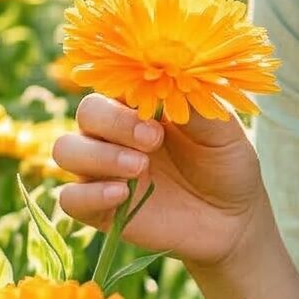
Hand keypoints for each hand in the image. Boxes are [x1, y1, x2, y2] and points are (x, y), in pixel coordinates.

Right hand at [52, 92, 271, 270]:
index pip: (113, 83)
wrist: (232, 220)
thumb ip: (197, 106)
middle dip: (114, 124)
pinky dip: (88, 194)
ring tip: (139, 167)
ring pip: (66, 150)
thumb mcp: (224, 131)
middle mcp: (115, 134)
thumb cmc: (227, 164)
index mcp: (141, 106)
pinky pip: (69, 198)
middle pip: (87, 114)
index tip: (159, 111)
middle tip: (152, 141)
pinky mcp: (99, 208)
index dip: (129, 93)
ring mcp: (103, 171)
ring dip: (98, 156)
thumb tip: (174, 79)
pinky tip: (121, 195)